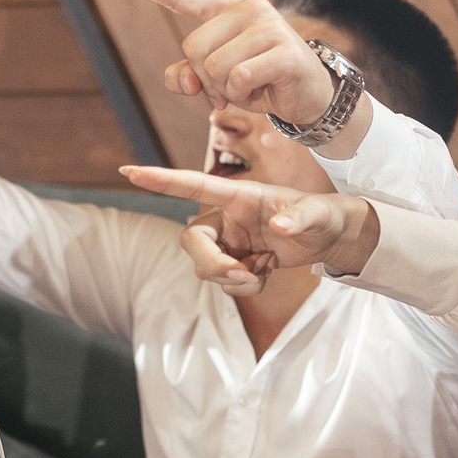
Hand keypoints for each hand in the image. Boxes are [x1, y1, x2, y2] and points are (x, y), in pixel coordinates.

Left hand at [120, 0, 338, 124]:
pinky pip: (238, 79)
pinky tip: (264, 92)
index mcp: (230, 7)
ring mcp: (268, 26)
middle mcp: (249, 7)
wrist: (309, 97)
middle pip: (192, 49)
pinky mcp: (283, 51)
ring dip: (226, 91)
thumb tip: (185, 81)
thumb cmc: (260, 81)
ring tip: (250, 88)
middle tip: (233, 86)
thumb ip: (189, 75)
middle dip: (206, 79)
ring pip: (213, 68)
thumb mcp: (217, 80)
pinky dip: (244, 96)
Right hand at [121, 165, 376, 275]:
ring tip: (265, 267)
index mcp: (239, 195)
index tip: (128, 171)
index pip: (193, 184)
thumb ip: (299, 217)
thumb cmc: (323, 215)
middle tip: (243, 275)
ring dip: (233, 278)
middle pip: (191, 240)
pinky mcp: (235, 262)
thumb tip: (278, 224)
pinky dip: (245, 287)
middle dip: (212, 263)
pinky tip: (266, 271)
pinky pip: (224, 283)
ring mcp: (229, 241)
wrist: (329, 238)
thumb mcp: (318, 213)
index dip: (161, 180)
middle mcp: (227, 217)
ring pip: (206, 267)